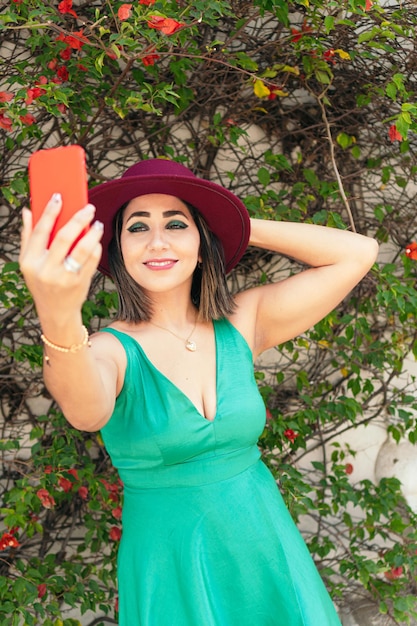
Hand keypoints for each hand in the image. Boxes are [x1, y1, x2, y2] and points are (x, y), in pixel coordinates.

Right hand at [19, 193, 102, 325]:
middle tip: (89, 208)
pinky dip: (96, 248)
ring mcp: (64, 278)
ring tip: (97, 224)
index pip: (40, 231)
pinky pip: (91, 260)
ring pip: (82, 249)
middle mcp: (46, 270)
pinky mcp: (80, 283)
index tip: (59, 197)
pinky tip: (96, 241)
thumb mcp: (29, 263)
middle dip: (78, 219)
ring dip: (92, 233)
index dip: (49, 212)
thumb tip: (27, 211)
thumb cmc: (42, 282)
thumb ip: (28, 237)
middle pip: (64, 238)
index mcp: (30, 262)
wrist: (56, 312)